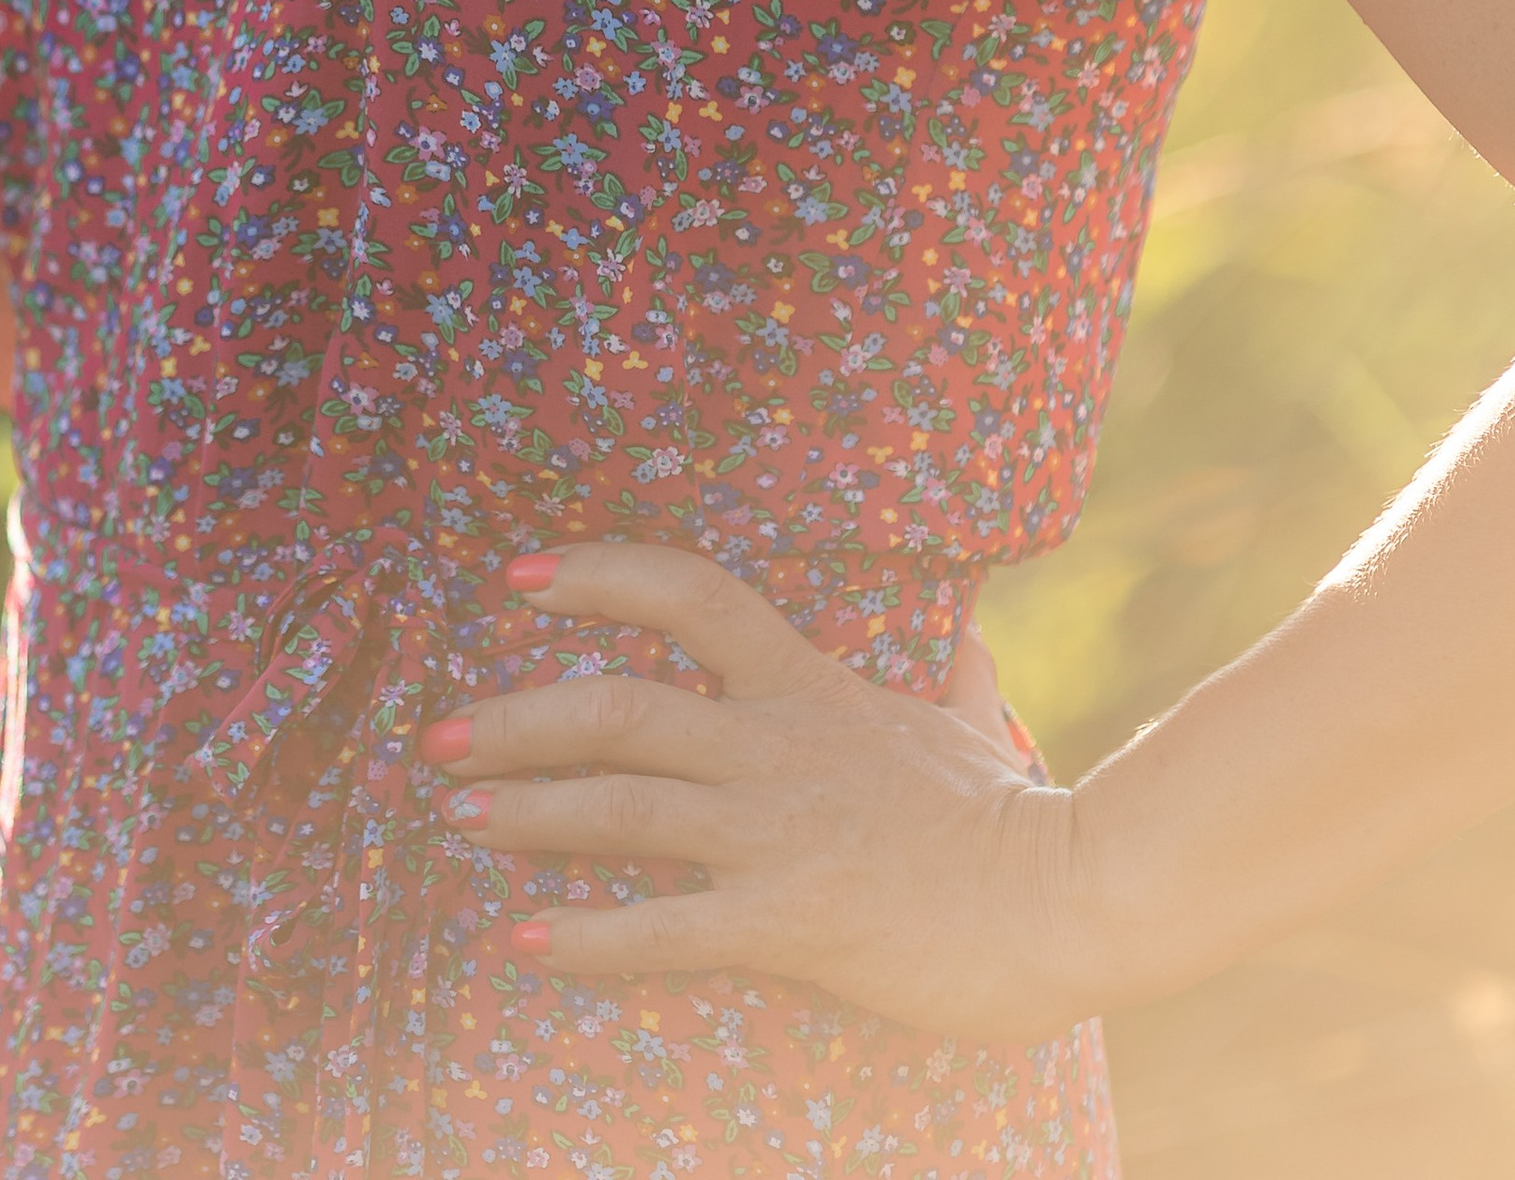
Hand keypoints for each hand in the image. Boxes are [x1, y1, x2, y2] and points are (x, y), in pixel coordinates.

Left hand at [420, 541, 1109, 1042]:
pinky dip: (586, 933)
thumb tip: (963, 635)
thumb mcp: (975, 720)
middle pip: (620, 706)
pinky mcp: (790, 918)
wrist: (1074, 898)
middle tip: (440, 739)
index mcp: (810, 684)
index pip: (690, 591)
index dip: (598, 574)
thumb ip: (950, 673)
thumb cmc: (1019, 816)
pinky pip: (666, 924)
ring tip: (456, 821)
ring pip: (624, 804)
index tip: (519, 578)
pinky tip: (524, 942)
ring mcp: (779, 829)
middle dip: (519, 718)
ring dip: (528, 810)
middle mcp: (778, 744)